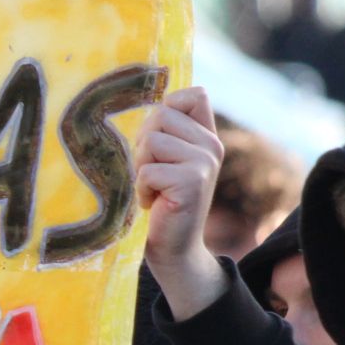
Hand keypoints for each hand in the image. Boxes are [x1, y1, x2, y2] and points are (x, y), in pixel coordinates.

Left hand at [135, 86, 228, 319]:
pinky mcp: (192, 181)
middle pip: (161, 116)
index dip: (168, 107)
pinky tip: (152, 203)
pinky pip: (147, 169)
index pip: (195, 94)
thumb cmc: (159, 203)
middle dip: (143, 144)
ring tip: (152, 188)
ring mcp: (205, 162)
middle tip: (150, 173)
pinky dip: (141, 188)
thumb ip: (163, 133)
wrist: (173, 249)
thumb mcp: (164, 161)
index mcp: (206, 137)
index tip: (157, 139)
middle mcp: (212, 145)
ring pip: (152, 141)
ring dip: (141, 167)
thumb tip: (133, 98)